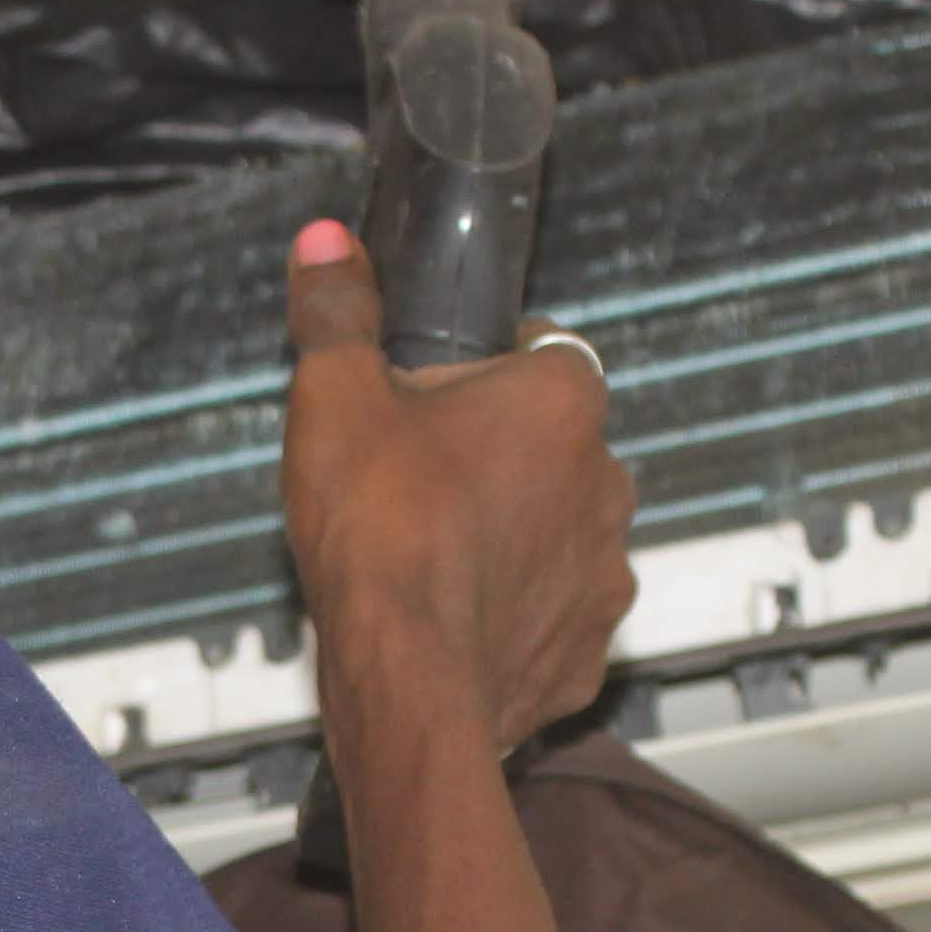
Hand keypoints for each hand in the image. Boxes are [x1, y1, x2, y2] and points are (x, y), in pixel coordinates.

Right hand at [280, 219, 635, 750]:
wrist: (407, 683)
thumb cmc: (384, 540)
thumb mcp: (335, 396)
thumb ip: (337, 314)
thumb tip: (327, 248)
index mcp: (561, 401)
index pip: (541, 352)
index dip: (483, 369)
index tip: (437, 392)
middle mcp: (604, 481)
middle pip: (552, 445)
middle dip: (497, 457)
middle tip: (417, 480)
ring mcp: (603, 571)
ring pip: (558, 531)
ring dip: (511, 536)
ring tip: (433, 555)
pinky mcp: (584, 650)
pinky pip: (550, 616)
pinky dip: (512, 616)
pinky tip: (454, 619)